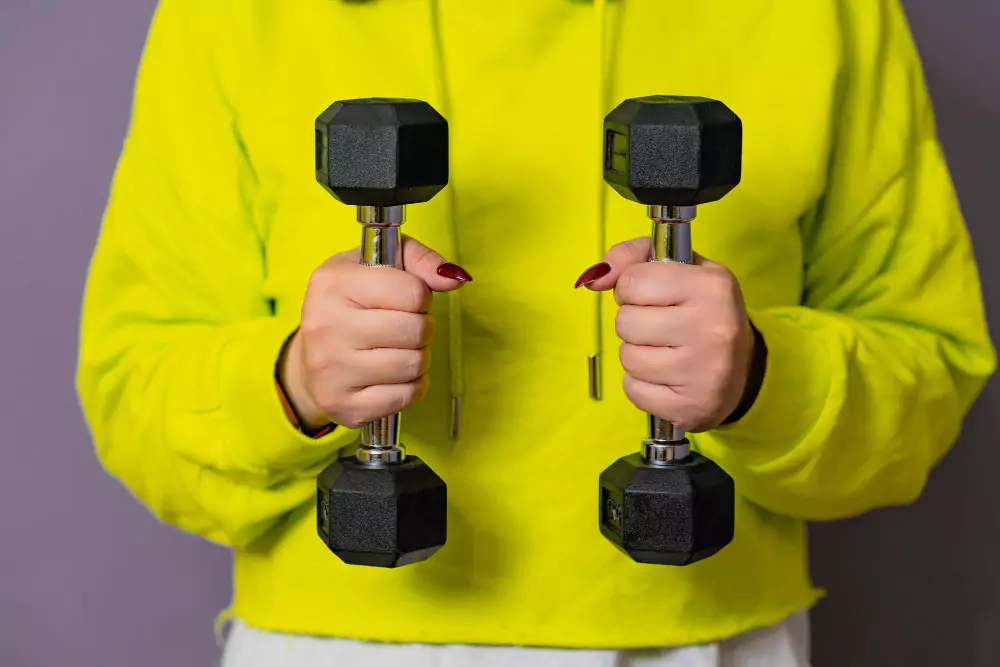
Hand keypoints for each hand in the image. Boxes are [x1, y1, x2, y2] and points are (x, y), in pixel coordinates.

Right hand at [279, 236, 470, 429]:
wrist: (310, 357)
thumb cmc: (352, 303)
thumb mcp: (376, 264)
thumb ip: (420, 260)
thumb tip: (456, 278)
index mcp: (333, 283)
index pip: (413, 292)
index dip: (420, 297)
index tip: (405, 301)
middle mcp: (326, 325)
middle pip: (416, 330)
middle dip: (422, 329)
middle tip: (406, 328)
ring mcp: (331, 368)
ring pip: (413, 364)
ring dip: (418, 358)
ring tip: (399, 350)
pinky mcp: (342, 404)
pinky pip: (406, 396)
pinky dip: (412, 386)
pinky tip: (394, 376)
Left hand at [576, 238, 753, 431]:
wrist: (743, 368)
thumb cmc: (701, 309)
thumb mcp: (680, 268)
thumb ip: (631, 258)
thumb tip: (592, 278)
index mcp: (712, 287)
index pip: (634, 282)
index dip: (631, 289)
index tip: (650, 296)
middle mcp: (713, 328)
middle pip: (626, 322)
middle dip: (633, 322)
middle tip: (659, 326)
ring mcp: (704, 371)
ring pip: (628, 358)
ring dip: (636, 354)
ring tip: (663, 351)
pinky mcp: (693, 406)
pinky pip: (634, 390)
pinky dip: (640, 384)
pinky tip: (665, 377)